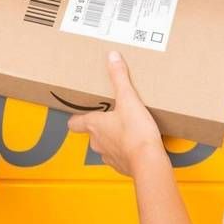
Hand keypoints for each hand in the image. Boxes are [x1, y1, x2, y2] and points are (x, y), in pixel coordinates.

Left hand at [68, 51, 168, 177]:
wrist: (149, 162)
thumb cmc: (136, 133)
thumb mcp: (128, 98)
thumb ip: (119, 77)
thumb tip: (112, 57)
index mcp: (94, 125)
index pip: (74, 123)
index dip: (76, 117)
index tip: (80, 111)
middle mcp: (98, 142)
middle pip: (91, 133)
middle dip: (99, 125)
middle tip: (110, 115)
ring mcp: (109, 156)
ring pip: (105, 146)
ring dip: (112, 138)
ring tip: (126, 128)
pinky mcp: (122, 166)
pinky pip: (120, 157)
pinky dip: (125, 150)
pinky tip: (136, 143)